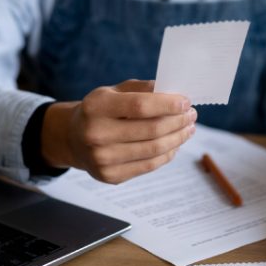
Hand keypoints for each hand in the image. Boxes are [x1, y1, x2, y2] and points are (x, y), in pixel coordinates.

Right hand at [40, 80, 196, 183]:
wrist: (73, 139)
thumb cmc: (100, 111)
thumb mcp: (113, 92)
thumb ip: (142, 89)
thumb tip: (175, 93)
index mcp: (96, 107)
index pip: (140, 106)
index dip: (167, 104)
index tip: (186, 101)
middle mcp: (96, 134)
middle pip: (151, 130)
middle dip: (178, 121)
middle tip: (191, 115)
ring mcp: (102, 158)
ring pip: (154, 149)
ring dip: (178, 138)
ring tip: (188, 129)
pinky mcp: (110, 176)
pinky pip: (149, 165)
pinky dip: (168, 154)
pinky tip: (175, 144)